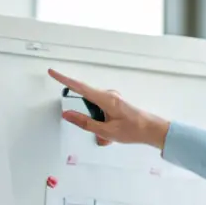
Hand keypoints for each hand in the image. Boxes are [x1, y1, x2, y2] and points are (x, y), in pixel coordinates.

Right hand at [49, 69, 168, 148]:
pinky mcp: (115, 102)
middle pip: (87, 101)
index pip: (79, 87)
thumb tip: (67, 114)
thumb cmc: (134, 130)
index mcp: (106, 99)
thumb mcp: (106, 131)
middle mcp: (109, 95)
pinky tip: (115, 129)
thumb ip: (85, 122)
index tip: (53, 72)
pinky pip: (101, 110)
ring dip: (98, 122)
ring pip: (94, 109)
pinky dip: (103, 122)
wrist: (153, 130)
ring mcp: (112, 98)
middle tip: (102, 131)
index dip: (64, 79)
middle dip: (90, 118)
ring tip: (112, 132)